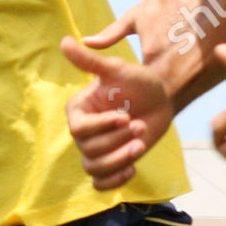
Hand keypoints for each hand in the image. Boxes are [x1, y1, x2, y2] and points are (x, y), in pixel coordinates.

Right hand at [61, 15, 174, 191]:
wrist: (162, 98)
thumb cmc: (139, 80)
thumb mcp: (116, 70)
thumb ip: (89, 61)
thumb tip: (64, 41)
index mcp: (78, 110)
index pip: (79, 130)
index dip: (102, 127)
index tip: (126, 116)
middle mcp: (83, 132)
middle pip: (89, 150)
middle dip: (117, 141)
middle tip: (141, 126)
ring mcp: (96, 150)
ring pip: (95, 168)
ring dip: (119, 160)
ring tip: (140, 145)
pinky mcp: (111, 163)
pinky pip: (101, 184)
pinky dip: (114, 181)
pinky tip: (133, 167)